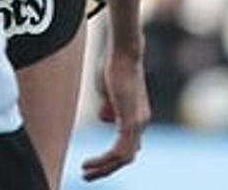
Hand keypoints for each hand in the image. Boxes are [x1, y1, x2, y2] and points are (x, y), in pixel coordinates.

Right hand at [85, 45, 147, 180]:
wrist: (124, 52)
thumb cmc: (115, 66)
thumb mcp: (109, 91)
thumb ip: (109, 106)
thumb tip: (105, 117)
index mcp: (138, 116)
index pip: (128, 145)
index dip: (110, 158)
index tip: (92, 163)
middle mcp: (141, 121)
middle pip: (127, 155)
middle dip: (106, 168)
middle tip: (87, 175)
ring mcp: (138, 122)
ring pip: (124, 156)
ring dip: (104, 168)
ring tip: (86, 173)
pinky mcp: (131, 120)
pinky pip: (120, 150)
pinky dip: (105, 161)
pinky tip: (91, 164)